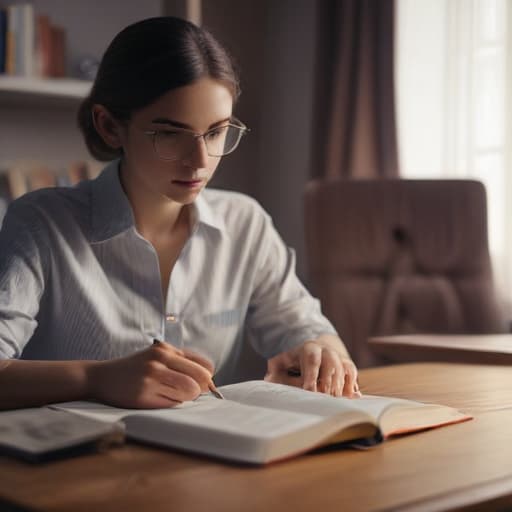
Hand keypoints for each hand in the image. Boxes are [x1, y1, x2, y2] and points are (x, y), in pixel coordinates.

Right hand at [87, 341, 214, 408]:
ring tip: (172, 394)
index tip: (200, 383)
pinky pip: (172, 403)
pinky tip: (158, 398)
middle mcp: (160, 359)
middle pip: (201, 378)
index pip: (204, 365)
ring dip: (186, 397)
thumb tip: (209, 382)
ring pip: (189, 392)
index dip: (206, 377)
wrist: (102, 377)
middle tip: (190, 392)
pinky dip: (171, 403)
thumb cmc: (136, 369)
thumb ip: (181, 363)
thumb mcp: (158, 357)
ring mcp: (152, 377)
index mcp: (166, 349)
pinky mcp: (144, 395)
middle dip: (200, 389)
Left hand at [264, 334, 360, 397]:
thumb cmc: (290, 364)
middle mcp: (326, 350)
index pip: (312, 359)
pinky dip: (351, 384)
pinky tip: (349, 397)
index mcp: (308, 348)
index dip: (312, 375)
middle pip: (331, 362)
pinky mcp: (345, 366)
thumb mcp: (279, 365)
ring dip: (340, 384)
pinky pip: (352, 372)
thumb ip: (276, 374)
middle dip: (328, 381)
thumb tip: (271, 379)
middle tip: (324, 398)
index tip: (309, 391)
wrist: (307, 355)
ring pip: (344, 367)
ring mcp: (337, 357)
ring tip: (335, 400)